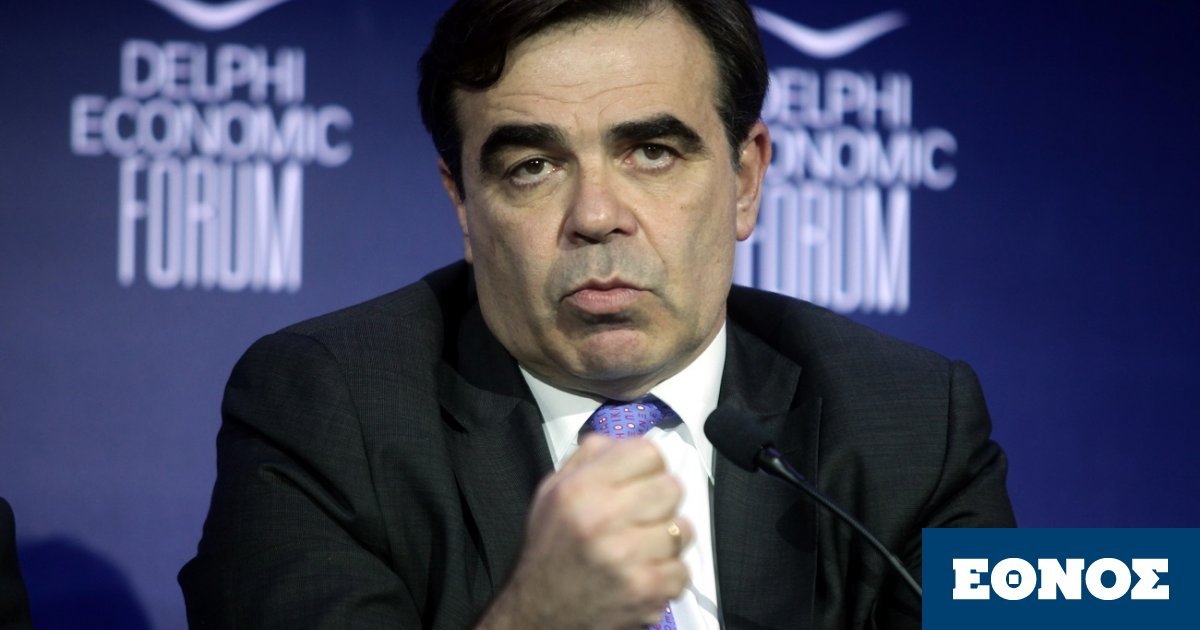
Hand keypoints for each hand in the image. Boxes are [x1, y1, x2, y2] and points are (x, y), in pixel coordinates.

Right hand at [477, 434, 692, 629]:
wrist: (541, 613)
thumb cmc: (550, 552)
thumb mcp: (552, 492)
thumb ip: (588, 459)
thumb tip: (623, 442)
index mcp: (580, 488)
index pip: (648, 452)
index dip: (648, 466)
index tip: (642, 479)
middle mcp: (602, 518)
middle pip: (672, 488)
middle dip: (661, 501)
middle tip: (642, 516)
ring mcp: (627, 556)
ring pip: (682, 529)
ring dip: (666, 539)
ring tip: (641, 547)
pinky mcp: (645, 590)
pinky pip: (684, 569)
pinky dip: (668, 574)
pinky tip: (644, 573)